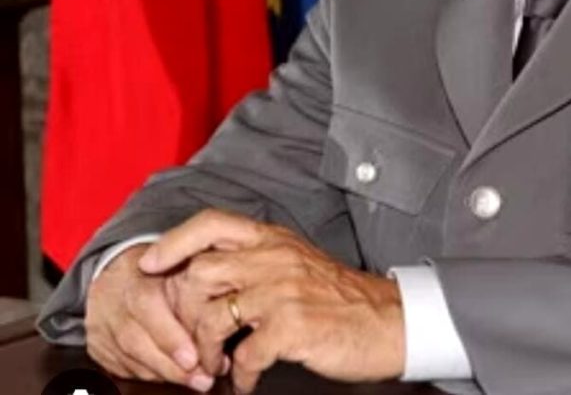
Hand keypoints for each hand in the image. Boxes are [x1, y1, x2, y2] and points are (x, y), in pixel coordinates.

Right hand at [85, 244, 215, 390]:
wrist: (116, 269)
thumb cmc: (162, 265)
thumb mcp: (181, 259)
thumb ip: (198, 281)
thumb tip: (229, 310)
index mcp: (136, 274)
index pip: (147, 304)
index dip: (170, 335)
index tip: (196, 357)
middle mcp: (113, 301)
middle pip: (136, 340)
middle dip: (171, 365)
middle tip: (203, 378)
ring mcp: (101, 325)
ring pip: (129, 358)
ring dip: (164, 373)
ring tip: (195, 380)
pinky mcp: (97, 345)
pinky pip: (122, 366)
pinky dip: (149, 373)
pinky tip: (171, 375)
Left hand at [140, 209, 405, 393]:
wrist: (388, 320)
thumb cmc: (341, 297)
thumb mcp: (297, 261)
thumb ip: (257, 259)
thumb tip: (205, 273)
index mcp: (274, 239)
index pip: (212, 223)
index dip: (174, 241)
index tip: (151, 264)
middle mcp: (275, 258)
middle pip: (199, 274)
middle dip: (184, 314)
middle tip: (194, 340)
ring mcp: (283, 291)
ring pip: (212, 316)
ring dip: (206, 351)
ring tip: (217, 367)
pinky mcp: (293, 326)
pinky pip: (243, 356)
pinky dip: (239, 376)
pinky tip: (248, 381)